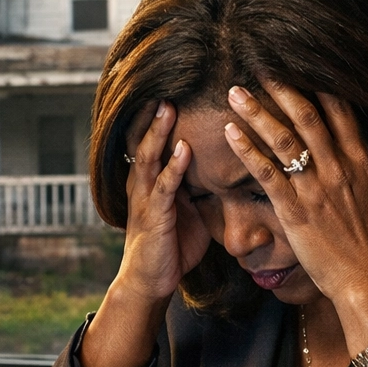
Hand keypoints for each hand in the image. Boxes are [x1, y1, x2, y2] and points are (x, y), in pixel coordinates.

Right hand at [117, 100, 211, 304]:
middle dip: (153, 114)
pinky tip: (183, 150)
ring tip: (167, 107)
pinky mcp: (154, 217)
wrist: (150, 282)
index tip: (173, 88)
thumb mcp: (189, 211)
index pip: (151, 141)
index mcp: (150, 181)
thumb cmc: (171, 247)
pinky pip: (163, 188)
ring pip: (148, 158)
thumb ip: (199, 188)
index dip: (158, 117)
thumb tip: (226, 170)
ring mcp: (145, 200)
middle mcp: (142, 185)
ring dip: (158, 132)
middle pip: (143, 141)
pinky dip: (173, 167)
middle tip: (164, 84)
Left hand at [223, 82, 367, 308]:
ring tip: (236, 93)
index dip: (319, 84)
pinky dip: (247, 151)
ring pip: (283, 140)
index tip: (300, 64)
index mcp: (363, 161)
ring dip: (257, 113)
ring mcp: (315, 188)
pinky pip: (267, 174)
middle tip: (258, 66)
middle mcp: (338, 168)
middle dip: (281, 89)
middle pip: (307, 117)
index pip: (340, 111)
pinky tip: (230, 133)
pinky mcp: (294, 210)